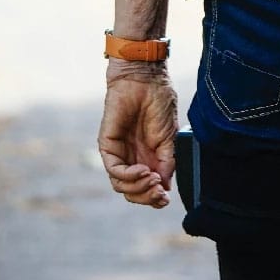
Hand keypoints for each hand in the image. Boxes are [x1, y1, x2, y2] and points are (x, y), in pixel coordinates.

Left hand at [97, 61, 178, 207]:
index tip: (166, 198)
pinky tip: (143, 170)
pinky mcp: (108, 146)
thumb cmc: (160, 102)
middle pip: (133, 193)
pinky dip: (129, 176)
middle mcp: (133, 160)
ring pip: (121, 187)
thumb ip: (168, 163)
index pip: (146, 190)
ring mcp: (119, 154)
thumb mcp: (171, 138)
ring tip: (153, 177)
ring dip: (139, 188)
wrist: (146, 80)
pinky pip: (114, 170)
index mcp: (149, 159)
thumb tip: (166, 188)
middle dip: (147, 197)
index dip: (155, 199)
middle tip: (159, 191)